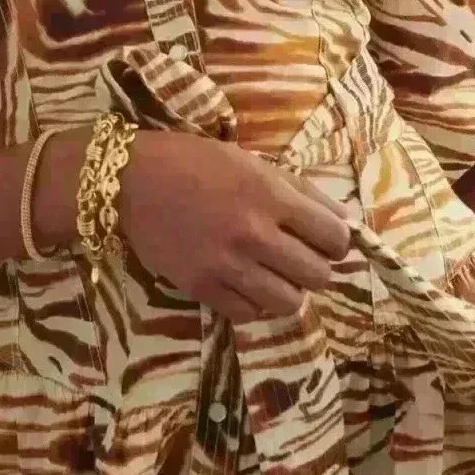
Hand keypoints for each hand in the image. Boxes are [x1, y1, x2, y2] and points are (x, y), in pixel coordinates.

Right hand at [119, 131, 352, 323]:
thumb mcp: (252, 162)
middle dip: (316, 267)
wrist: (132, 179)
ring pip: (289, 302)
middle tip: (299, 256)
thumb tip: (341, 221)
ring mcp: (227, 264)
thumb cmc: (195, 161)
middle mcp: (254, 233)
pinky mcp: (201, 287)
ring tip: (274, 274)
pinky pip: (249, 313)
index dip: (337, 241)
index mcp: (271, 195)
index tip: (326, 239)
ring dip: (288, 289)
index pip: (335, 236)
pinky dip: (254, 302)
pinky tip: (246, 283)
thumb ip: (297, 191)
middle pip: (318, 275)